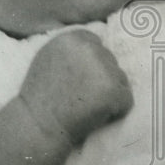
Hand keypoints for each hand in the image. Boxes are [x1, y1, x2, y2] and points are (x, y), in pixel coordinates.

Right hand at [20, 30, 132, 145]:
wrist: (37, 126)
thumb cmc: (39, 98)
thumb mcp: (48, 59)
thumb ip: (71, 50)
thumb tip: (97, 45)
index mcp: (72, 38)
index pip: (97, 45)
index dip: (91, 67)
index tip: (78, 83)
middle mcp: (89, 48)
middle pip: (110, 62)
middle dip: (101, 80)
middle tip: (80, 98)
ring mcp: (102, 68)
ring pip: (121, 80)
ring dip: (109, 95)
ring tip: (86, 107)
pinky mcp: (113, 90)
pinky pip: (126, 100)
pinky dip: (116, 112)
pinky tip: (95, 116)